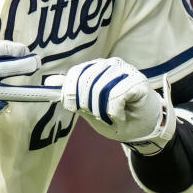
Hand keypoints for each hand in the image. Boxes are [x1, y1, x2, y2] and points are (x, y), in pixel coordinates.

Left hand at [60, 58, 175, 153]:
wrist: (143, 127)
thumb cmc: (116, 114)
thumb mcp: (88, 105)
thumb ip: (71, 92)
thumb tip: (49, 82)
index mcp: (98, 67)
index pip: (75, 74)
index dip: (70, 94)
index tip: (76, 109)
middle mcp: (112, 65)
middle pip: (86, 83)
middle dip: (88, 106)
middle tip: (99, 116)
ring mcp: (127, 71)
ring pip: (100, 90)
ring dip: (102, 111)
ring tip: (111, 116)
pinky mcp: (139, 82)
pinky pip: (116, 97)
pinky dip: (115, 112)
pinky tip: (121, 115)